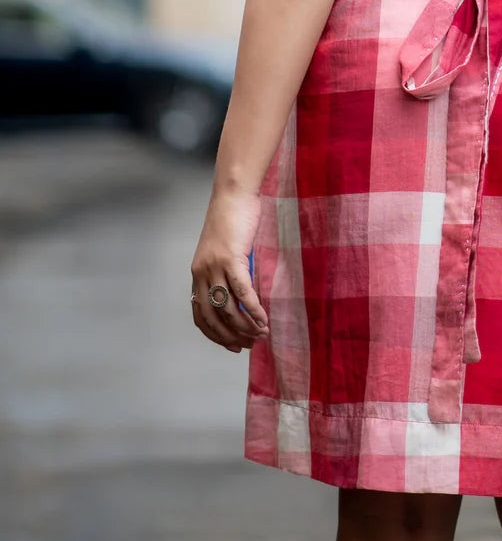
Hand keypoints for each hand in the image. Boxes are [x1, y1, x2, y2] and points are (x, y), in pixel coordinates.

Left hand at [190, 186, 268, 352]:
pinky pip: (242, 292)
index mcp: (197, 272)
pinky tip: (264, 319)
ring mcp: (214, 266)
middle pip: (213, 317)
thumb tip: (245, 295)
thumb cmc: (234, 218)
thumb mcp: (227, 250)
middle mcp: (201, 272)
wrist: (234, 194)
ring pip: (228, 308)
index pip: (200, 314)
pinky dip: (253, 309)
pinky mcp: (231, 258)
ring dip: (245, 326)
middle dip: (231, 336)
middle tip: (250, 345)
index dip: (215, 335)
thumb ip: (230, 271)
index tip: (233, 346)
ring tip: (261, 334)